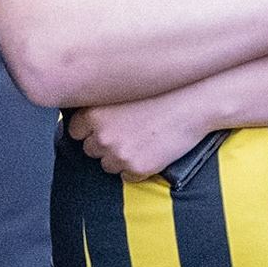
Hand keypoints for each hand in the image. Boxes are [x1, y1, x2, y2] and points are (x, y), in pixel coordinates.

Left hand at [66, 92, 212, 181]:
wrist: (193, 103)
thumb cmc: (162, 91)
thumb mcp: (124, 90)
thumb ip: (101, 104)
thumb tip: (83, 118)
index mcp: (93, 112)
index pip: (74, 130)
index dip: (89, 130)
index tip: (102, 126)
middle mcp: (101, 134)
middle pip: (90, 149)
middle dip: (105, 145)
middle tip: (128, 132)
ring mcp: (118, 153)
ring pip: (107, 165)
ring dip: (120, 158)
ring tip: (142, 141)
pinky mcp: (136, 168)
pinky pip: (128, 176)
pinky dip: (137, 169)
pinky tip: (151, 152)